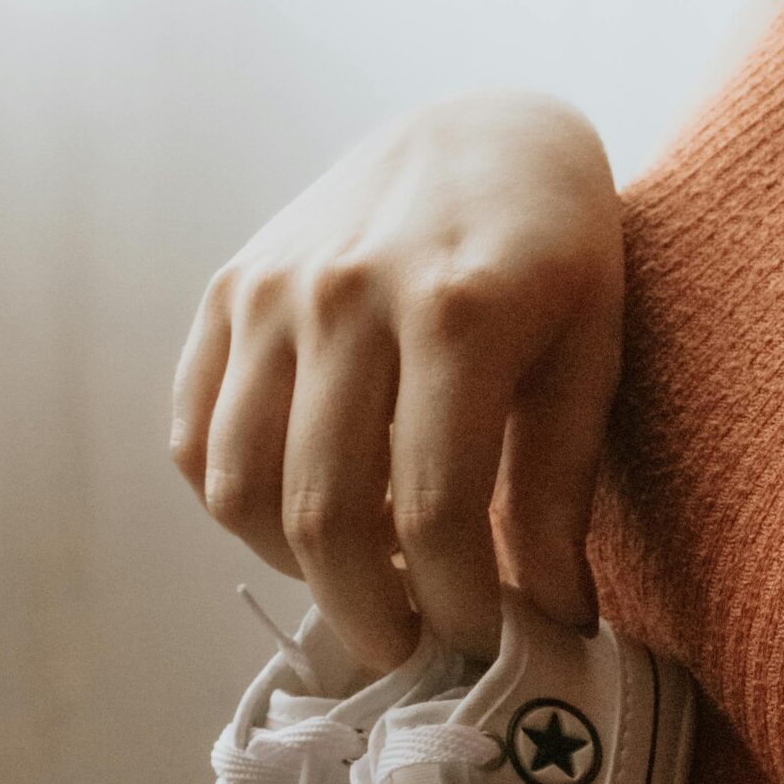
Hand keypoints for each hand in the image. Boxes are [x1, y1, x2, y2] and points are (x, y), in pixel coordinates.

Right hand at [170, 90, 621, 666]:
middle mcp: (346, 296)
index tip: (477, 643)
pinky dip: (237, 506)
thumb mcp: (590, 357)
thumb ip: (559, 488)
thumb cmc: (556, 257)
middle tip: (407, 650)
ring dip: (294, 568)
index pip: (434, 509)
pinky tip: (302, 520)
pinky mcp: (226, 292)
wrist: (481, 133)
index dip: (454, 602)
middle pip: (324, 512)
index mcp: (458, 312)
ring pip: (240, 486)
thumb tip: (555, 619)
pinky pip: (194, 436)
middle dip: (368, 612)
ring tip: (359, 583)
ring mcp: (272, 291)